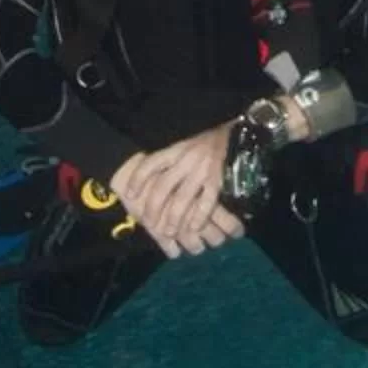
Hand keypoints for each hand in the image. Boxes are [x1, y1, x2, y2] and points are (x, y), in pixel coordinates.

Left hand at [107, 127, 245, 257]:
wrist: (237, 136)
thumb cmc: (207, 144)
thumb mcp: (185, 147)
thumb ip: (171, 162)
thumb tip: (150, 183)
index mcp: (176, 149)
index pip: (151, 163)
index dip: (138, 179)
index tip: (130, 194)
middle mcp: (186, 158)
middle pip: (163, 185)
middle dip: (153, 207)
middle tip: (149, 223)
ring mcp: (202, 169)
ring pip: (182, 197)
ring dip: (173, 217)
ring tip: (168, 232)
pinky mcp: (218, 179)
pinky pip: (206, 201)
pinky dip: (198, 216)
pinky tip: (194, 228)